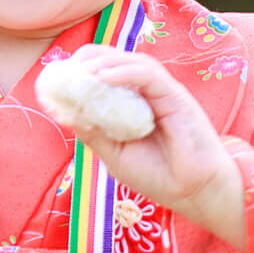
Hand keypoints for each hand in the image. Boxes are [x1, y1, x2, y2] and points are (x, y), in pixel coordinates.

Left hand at [54, 48, 245, 250]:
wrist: (194, 193)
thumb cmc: (159, 176)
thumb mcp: (114, 155)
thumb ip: (92, 132)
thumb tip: (62, 112)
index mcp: (131, 107)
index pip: (105, 77)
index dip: (81, 72)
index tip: (58, 78)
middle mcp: (146, 95)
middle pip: (116, 62)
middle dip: (90, 59)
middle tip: (67, 68)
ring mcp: (161, 93)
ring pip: (132, 62)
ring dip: (105, 62)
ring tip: (83, 71)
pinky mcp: (176, 96)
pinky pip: (149, 74)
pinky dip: (125, 71)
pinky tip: (105, 76)